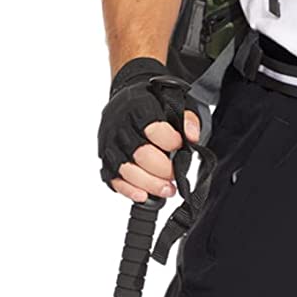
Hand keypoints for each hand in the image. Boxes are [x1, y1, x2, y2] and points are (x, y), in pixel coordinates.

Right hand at [98, 56, 201, 202]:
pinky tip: (144, 196)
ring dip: (149, 184)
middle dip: (163, 170)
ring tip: (168, 190)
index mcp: (138, 108)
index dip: (171, 142)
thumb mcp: (174, 102)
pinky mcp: (105, 159)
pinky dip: (128, 190)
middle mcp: (120, 126)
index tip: (180, 146)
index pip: (154, 129)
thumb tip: (191, 137)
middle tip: (176, 175)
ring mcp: (110, 144)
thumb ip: (187, 119)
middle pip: (141, 154)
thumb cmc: (153, 104)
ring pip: (126, 170)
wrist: (126, 101)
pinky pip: (113, 179)